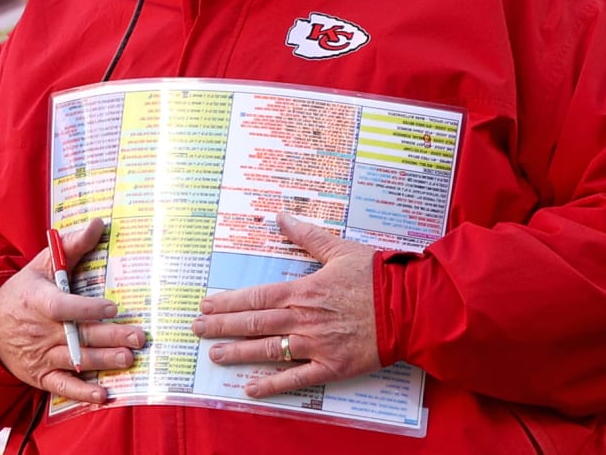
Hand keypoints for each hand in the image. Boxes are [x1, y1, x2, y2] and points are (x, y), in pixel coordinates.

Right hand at [0, 218, 145, 403]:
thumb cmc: (24, 290)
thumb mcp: (43, 263)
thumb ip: (73, 246)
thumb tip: (99, 224)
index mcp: (39, 301)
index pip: (62, 306)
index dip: (86, 309)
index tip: (112, 307)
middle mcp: (40, 331)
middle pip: (78, 335)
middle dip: (110, 337)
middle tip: (138, 337)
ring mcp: (40, 355)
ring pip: (75, 360)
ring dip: (103, 361)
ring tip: (128, 359)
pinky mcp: (40, 375)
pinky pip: (62, 387)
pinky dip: (81, 392)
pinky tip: (102, 394)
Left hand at [191, 212, 381, 397]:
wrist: (408, 306)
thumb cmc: (376, 275)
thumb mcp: (339, 248)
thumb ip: (307, 236)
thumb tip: (281, 216)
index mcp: (303, 291)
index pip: (255, 297)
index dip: (228, 303)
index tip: (207, 306)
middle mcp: (303, 319)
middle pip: (253, 324)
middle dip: (222, 327)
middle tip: (197, 330)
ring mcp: (315, 345)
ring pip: (267, 351)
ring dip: (238, 353)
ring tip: (214, 355)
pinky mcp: (331, 366)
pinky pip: (296, 378)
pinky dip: (272, 385)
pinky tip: (250, 388)